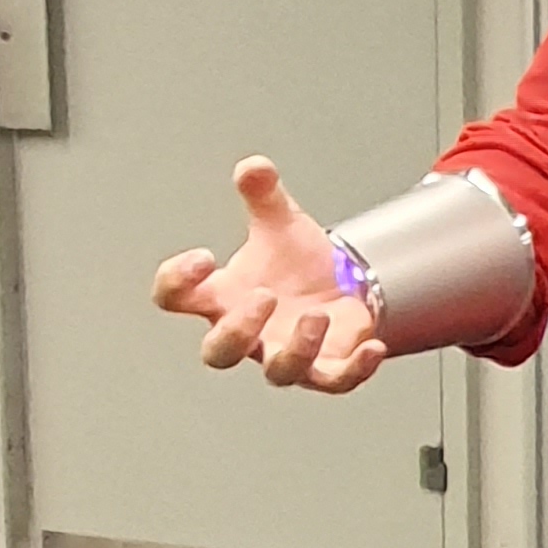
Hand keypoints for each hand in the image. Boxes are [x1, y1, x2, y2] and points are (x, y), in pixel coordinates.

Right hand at [151, 155, 386, 393]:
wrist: (339, 283)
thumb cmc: (293, 261)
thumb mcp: (279, 222)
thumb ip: (263, 195)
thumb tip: (254, 166)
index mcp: (222, 296)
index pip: (174, 298)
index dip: (176, 282)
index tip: (203, 256)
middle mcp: (248, 332)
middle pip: (219, 352)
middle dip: (238, 330)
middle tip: (264, 296)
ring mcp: (284, 353)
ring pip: (278, 372)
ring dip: (297, 349)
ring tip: (317, 315)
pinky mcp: (325, 368)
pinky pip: (335, 381)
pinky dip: (354, 370)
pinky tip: (373, 348)